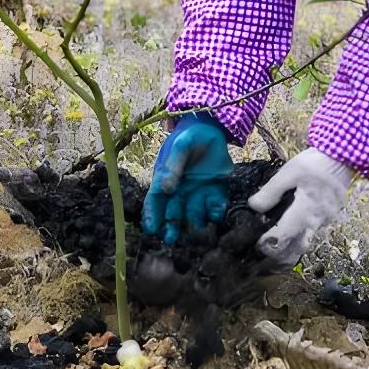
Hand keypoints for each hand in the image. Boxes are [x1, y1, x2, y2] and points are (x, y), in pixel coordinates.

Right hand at [142, 115, 233, 242]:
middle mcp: (180, 192)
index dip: (152, 216)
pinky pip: (215, 208)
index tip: (151, 229)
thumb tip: (166, 188)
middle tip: (171, 239)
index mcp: (165, 181)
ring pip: (194, 215)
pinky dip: (216, 213)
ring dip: (195, 224)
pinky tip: (216, 215)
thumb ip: (173, 165)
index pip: (155, 202)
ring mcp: (198, 193)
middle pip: (173, 214)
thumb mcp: (180, 146)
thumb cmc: (189, 137)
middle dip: (171, 227)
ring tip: (197, 232)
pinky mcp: (216, 192)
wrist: (212, 129)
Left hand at [248, 149, 355, 263]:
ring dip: (289, 251)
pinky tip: (289, 234)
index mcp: (304, 212)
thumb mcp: (289, 172)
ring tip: (273, 251)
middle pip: (296, 250)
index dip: (268, 245)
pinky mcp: (328, 217)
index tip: (256, 244)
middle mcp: (315, 222)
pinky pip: (312, 234)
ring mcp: (324, 222)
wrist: (344, 158)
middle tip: (263, 258)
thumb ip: (271, 191)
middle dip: (279, 258)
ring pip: (305, 244)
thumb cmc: (315, 164)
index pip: (283, 238)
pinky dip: (298, 239)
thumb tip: (254, 207)